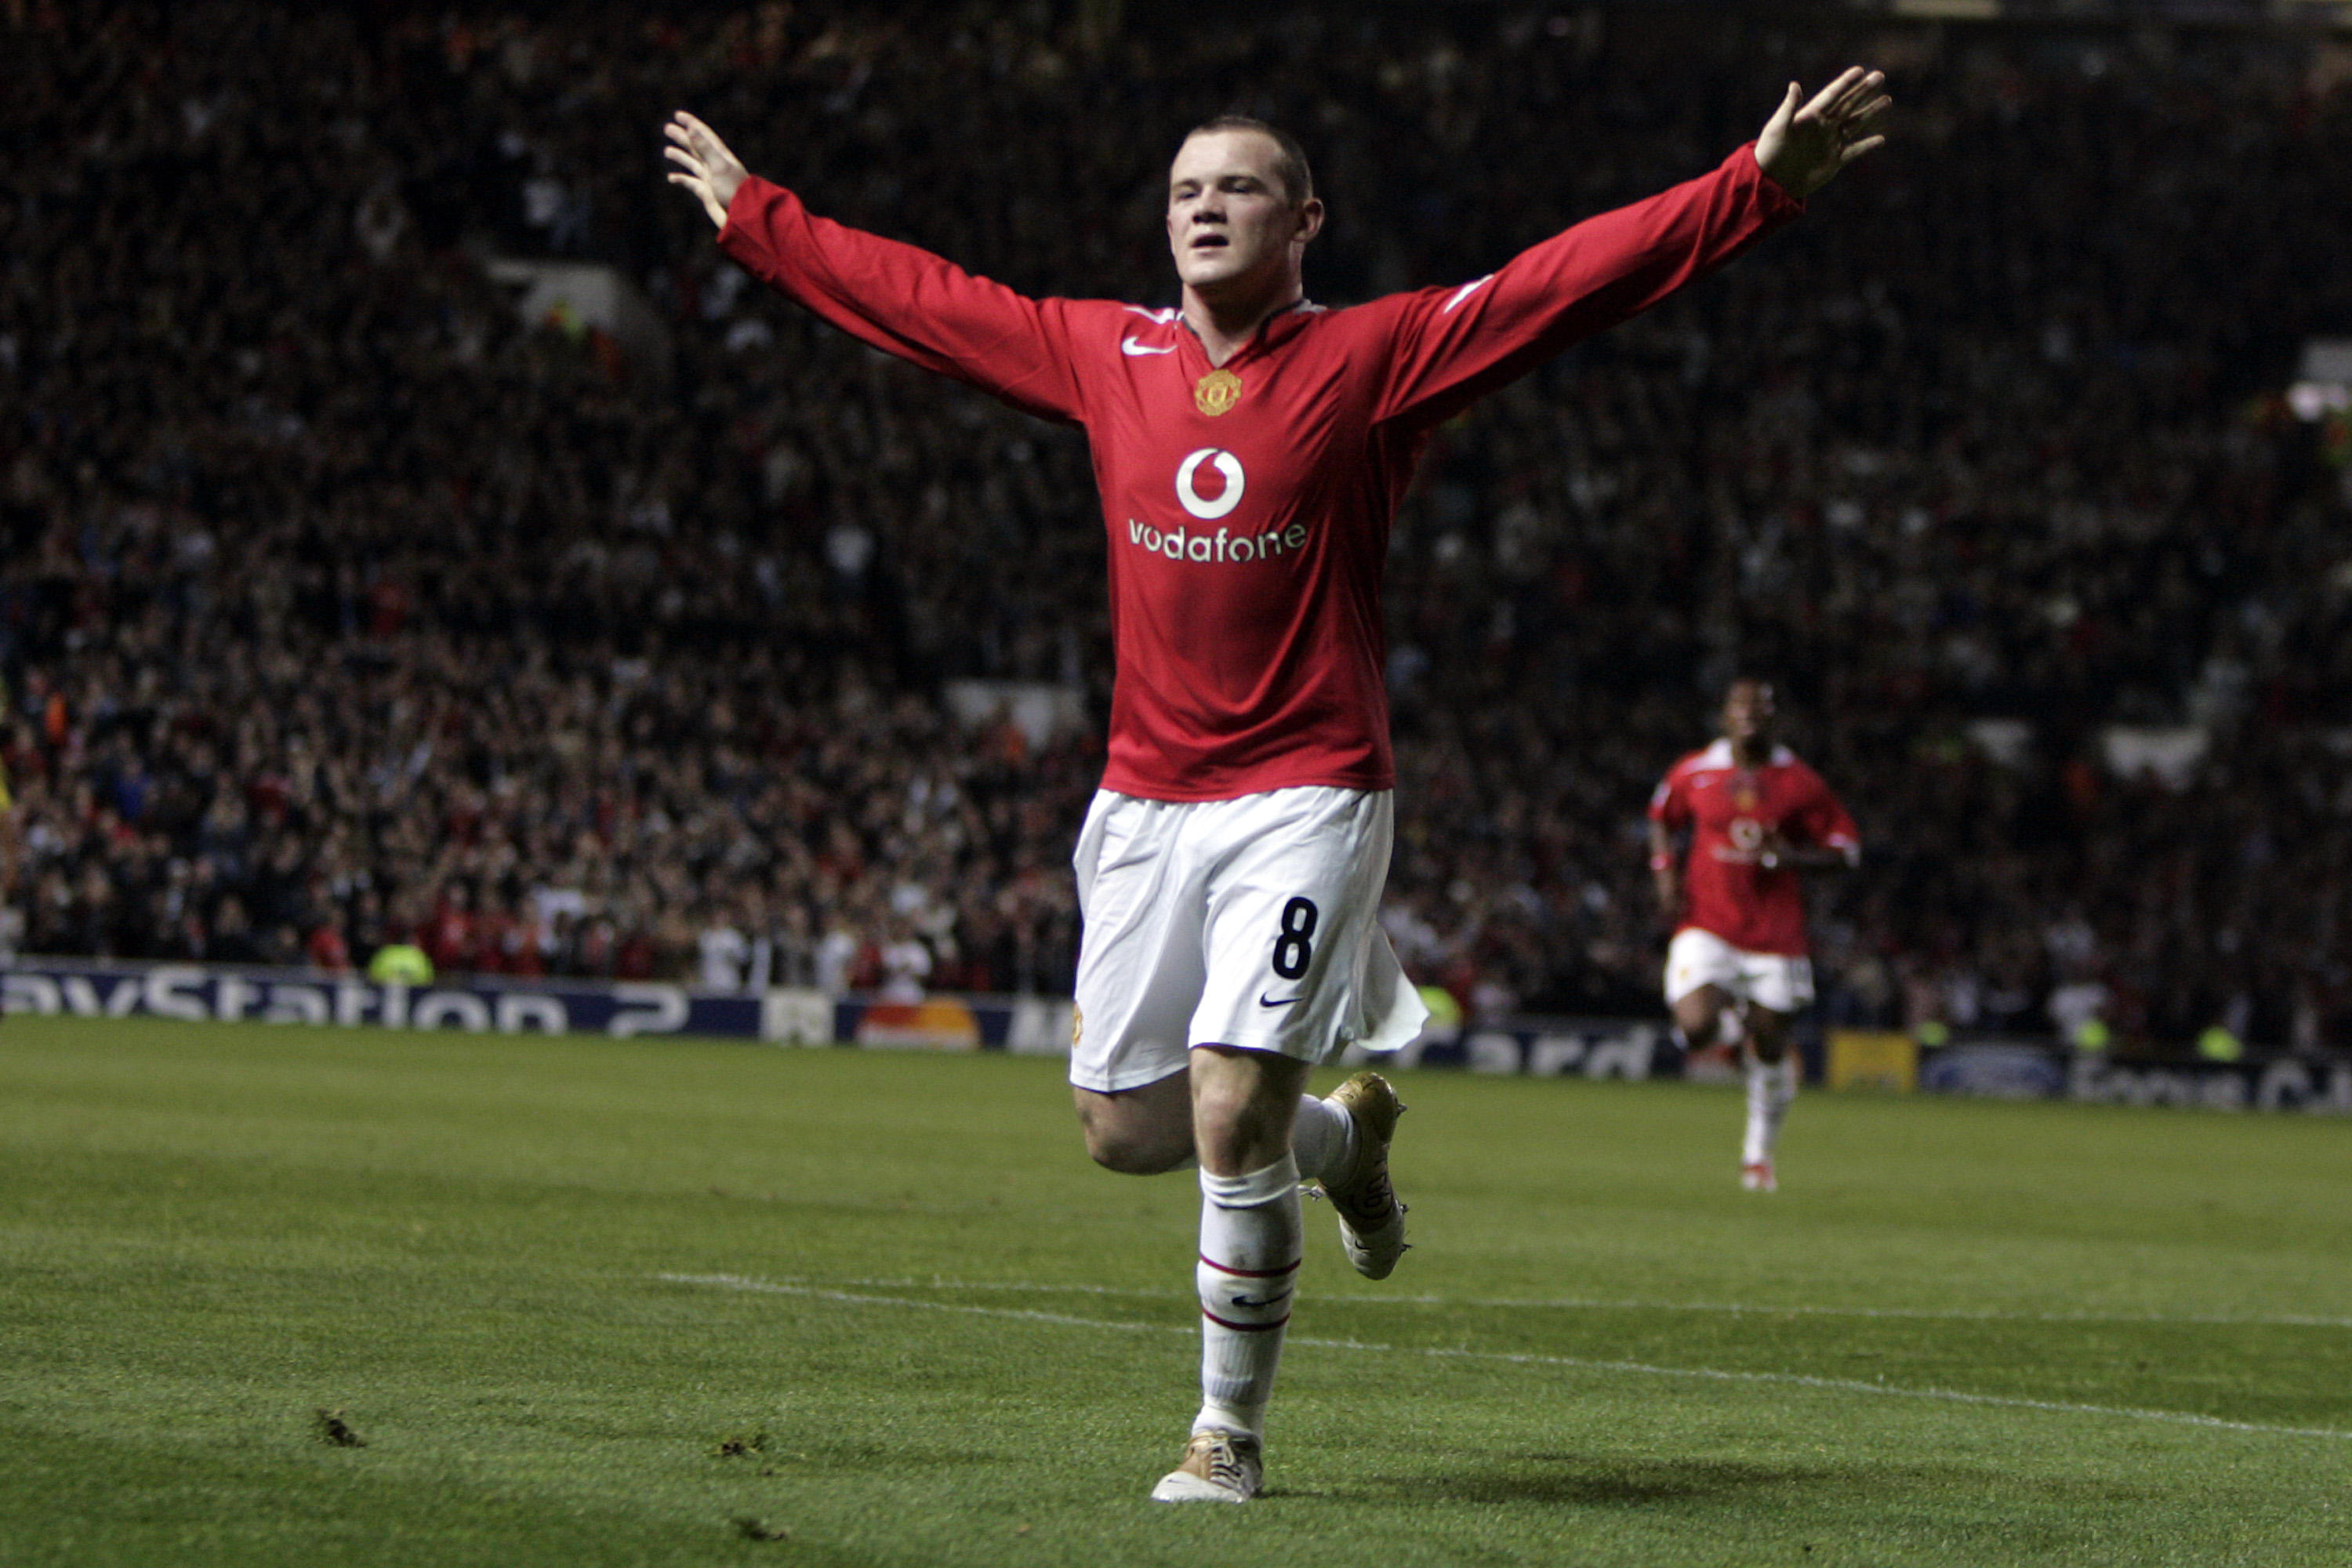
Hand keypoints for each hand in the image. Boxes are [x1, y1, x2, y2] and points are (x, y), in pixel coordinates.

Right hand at [664, 111, 748, 229]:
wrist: (743, 215)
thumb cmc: (734, 189)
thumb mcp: (719, 166)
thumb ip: (704, 147)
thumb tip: (691, 128)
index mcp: (720, 155)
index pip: (704, 134)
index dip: (691, 124)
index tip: (678, 115)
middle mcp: (715, 165)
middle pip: (695, 147)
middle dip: (682, 137)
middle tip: (667, 128)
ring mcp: (711, 179)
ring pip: (692, 164)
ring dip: (680, 157)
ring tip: (667, 151)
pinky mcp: (707, 193)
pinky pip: (691, 184)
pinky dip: (681, 180)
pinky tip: (671, 178)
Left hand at [1754, 67, 1890, 199]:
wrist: (1770, 182)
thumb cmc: (1769, 152)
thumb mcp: (1777, 128)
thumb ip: (1788, 107)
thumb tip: (1794, 84)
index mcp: (1811, 116)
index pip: (1832, 95)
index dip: (1845, 82)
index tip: (1860, 70)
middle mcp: (1823, 126)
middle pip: (1848, 104)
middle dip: (1863, 90)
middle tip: (1880, 75)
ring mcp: (1830, 143)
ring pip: (1855, 123)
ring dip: (1871, 112)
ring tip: (1887, 99)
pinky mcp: (1834, 161)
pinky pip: (1854, 151)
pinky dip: (1867, 146)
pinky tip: (1881, 139)